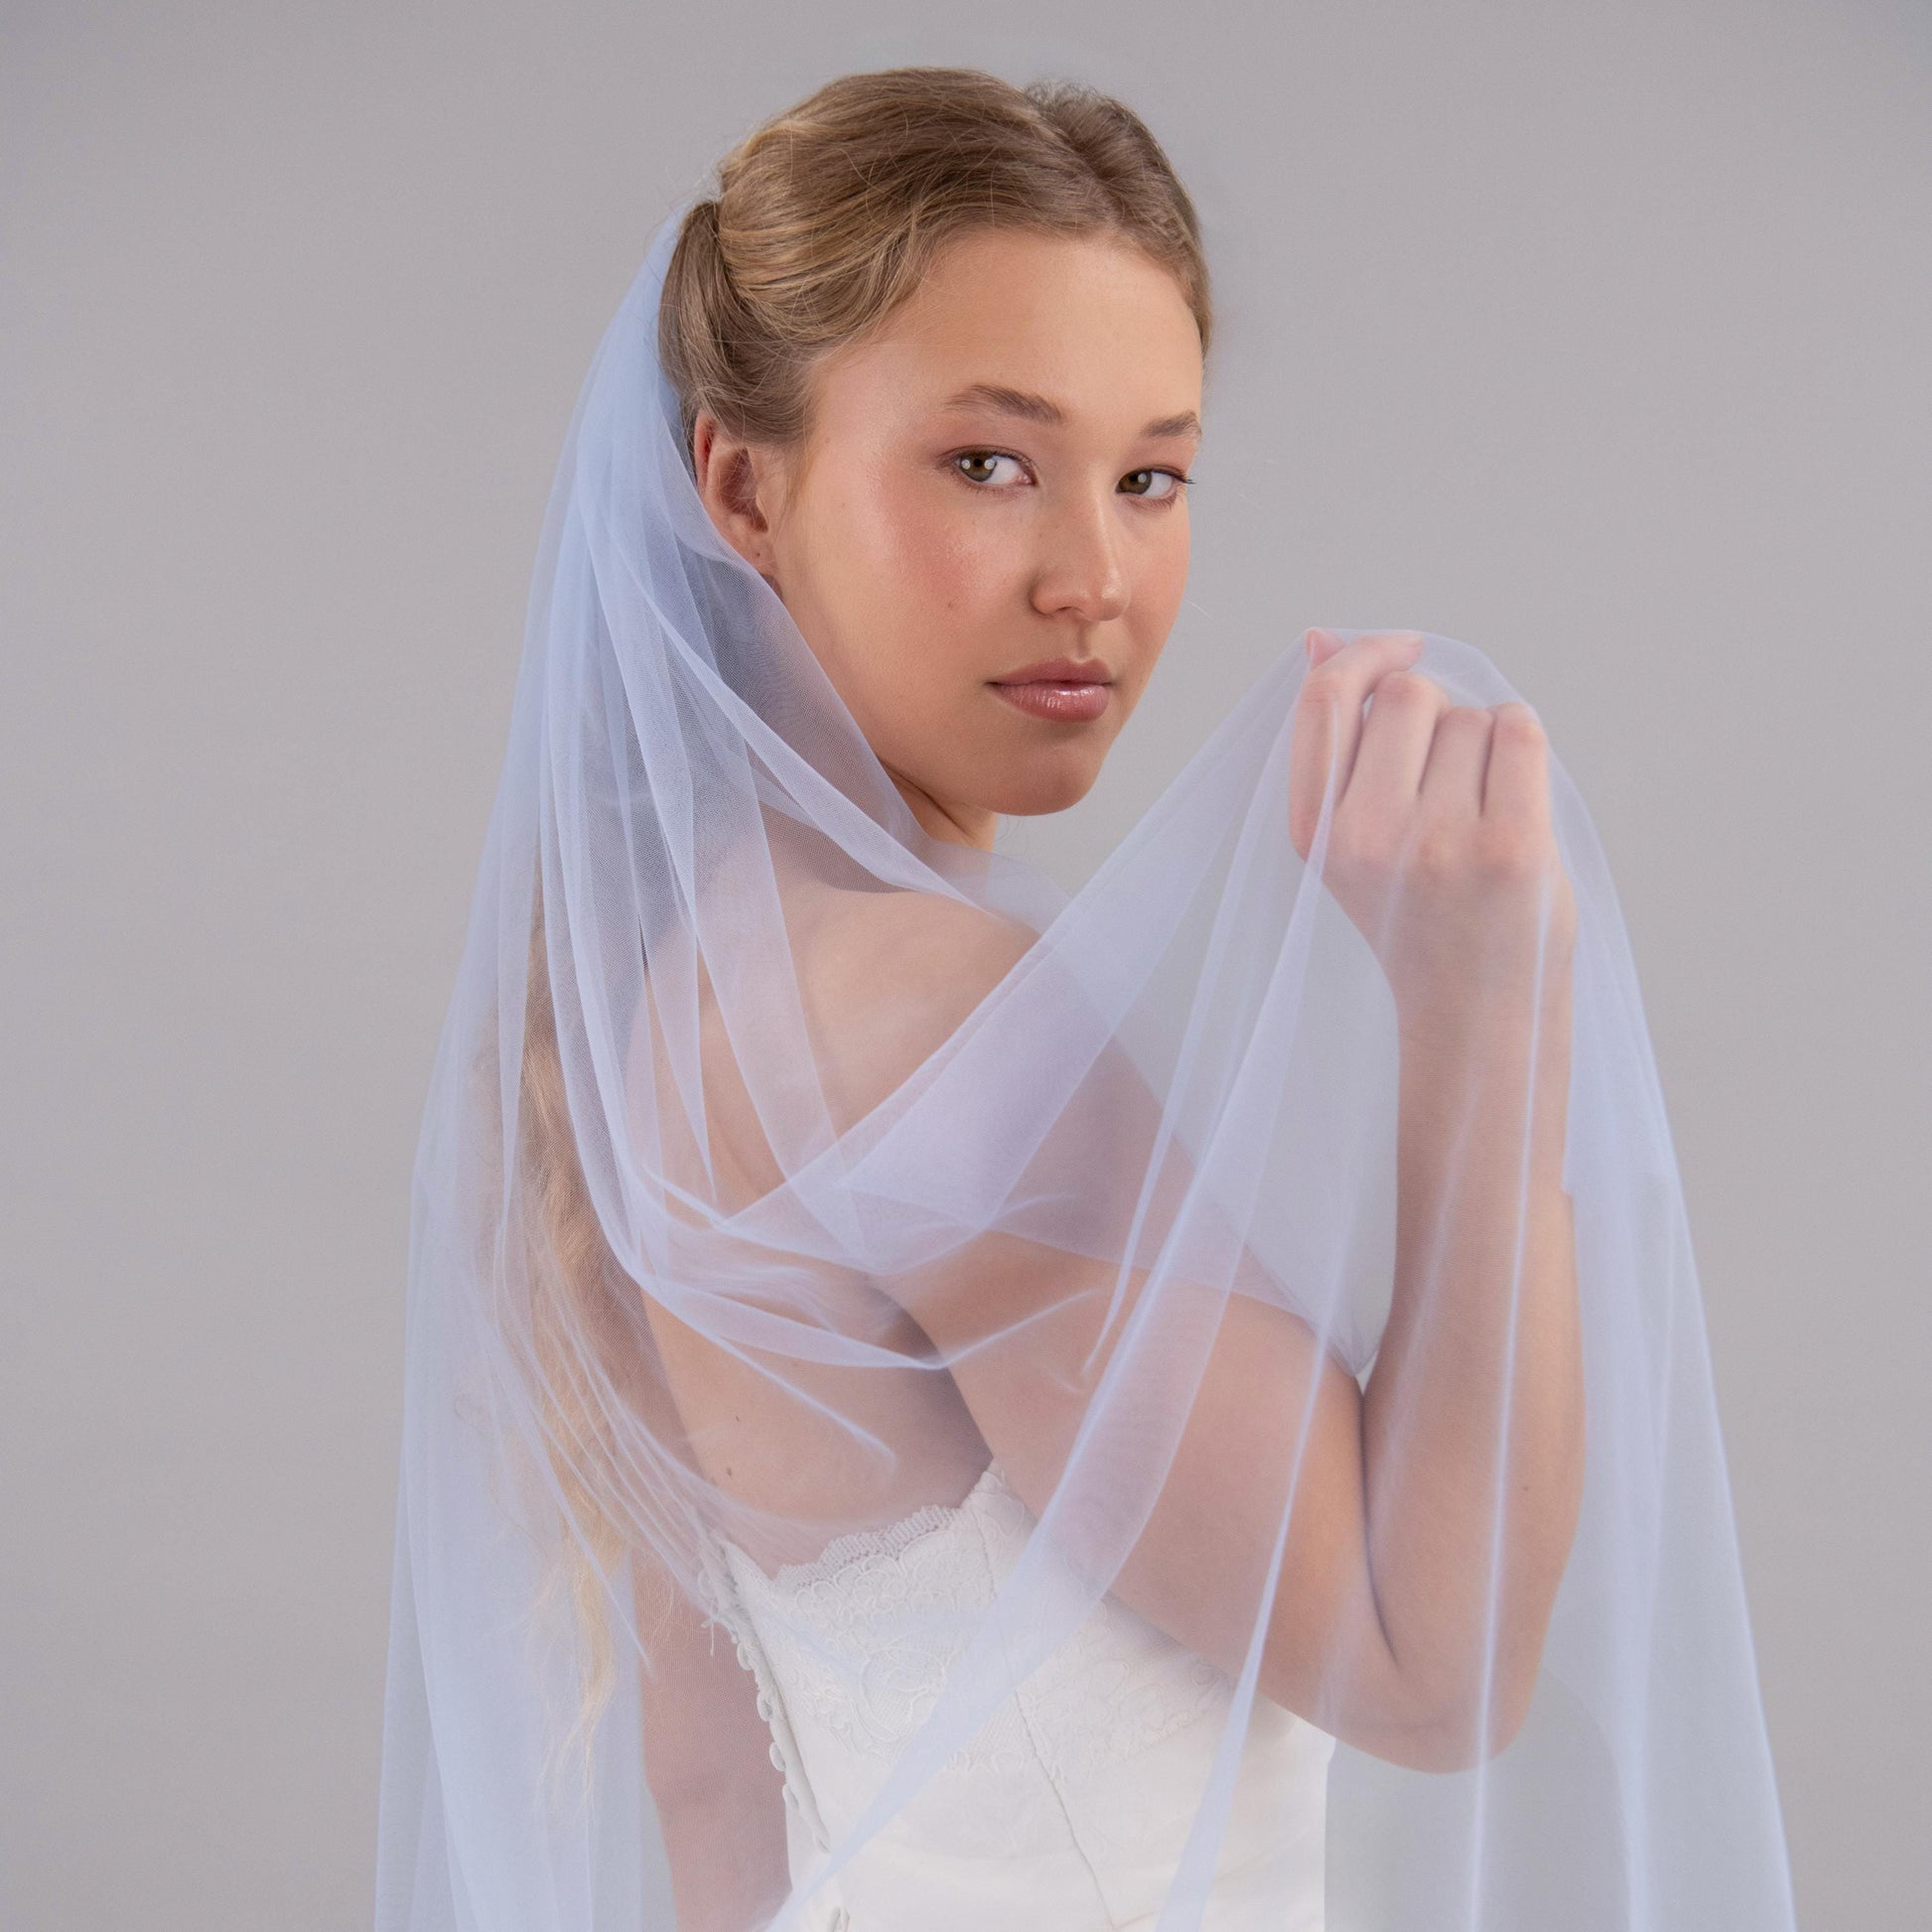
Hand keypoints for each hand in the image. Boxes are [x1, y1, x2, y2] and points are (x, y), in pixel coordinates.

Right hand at [1287, 629, 1575, 1025]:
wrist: (1475, 1017)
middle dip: (1439, 710)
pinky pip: (1520, 733)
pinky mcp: (1510, 848)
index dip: (1367, 654)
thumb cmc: (1420, 916)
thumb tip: (1322, 637)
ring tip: (1481, 811)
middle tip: (1451, 776)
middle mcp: (1367, 837)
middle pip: (1409, 694)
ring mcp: (1440, 844)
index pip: (1325, 702)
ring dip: (1486, 742)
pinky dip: (1524, 745)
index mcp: (1316, 834)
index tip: (1404, 651)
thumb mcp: (1354, 837)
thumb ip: (1340, 744)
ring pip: (1471, 717)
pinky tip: (1516, 797)